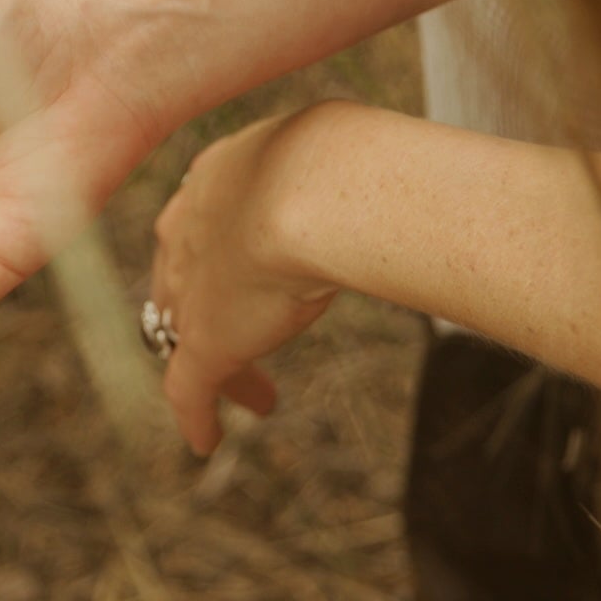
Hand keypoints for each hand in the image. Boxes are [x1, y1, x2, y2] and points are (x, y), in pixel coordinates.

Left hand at [150, 111, 338, 454]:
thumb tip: (414, 177)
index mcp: (216, 177)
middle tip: (238, 336)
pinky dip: (196, 417)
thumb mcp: (342, 157)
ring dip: (223, 368)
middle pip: (187, 280)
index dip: (225, 252)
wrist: (317, 186)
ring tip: (257, 396)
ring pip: (189, 335)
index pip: (207, 223)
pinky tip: (206, 442)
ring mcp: (191, 287)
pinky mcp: (202, 342)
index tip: (251, 271)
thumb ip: (356, 175)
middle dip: (210, 308)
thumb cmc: (348, 161)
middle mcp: (188, 228)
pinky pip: (186, 389)